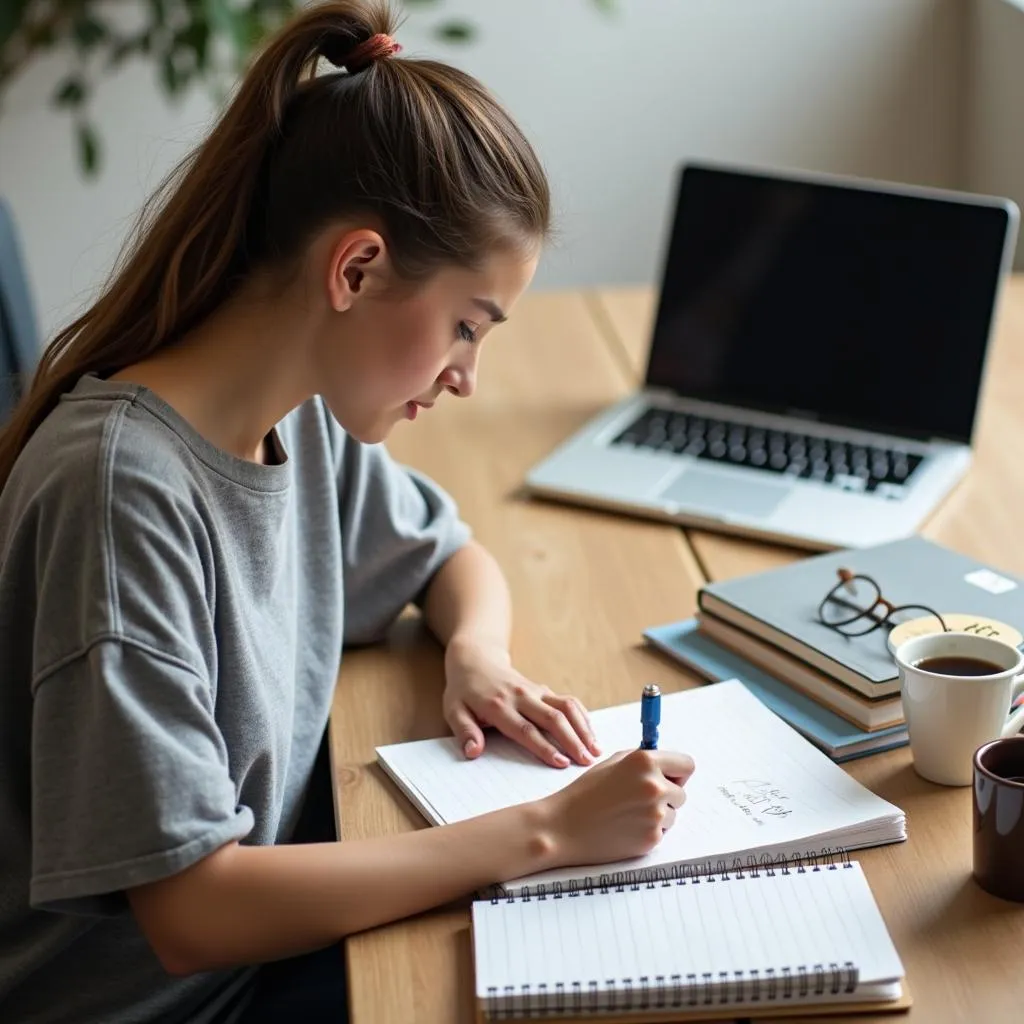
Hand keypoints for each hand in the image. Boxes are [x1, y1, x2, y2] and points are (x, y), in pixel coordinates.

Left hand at [442, 637, 601, 767]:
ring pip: (566, 707)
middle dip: (573, 740)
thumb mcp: (454, 710)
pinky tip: (591, 733)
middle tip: (588, 762)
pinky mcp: (544, 689)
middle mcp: (521, 697)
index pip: (525, 730)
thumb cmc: (463, 690)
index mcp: (498, 706)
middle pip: (553, 718)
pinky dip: (582, 717)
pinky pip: (568, 701)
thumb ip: (464, 731)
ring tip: (596, 750)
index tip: (561, 763)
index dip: (545, 747)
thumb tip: (473, 752)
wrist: (475, 659)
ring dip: (583, 728)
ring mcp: (535, 691)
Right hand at [540, 749, 695, 867]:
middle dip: (666, 795)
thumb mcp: (613, 763)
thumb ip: (642, 760)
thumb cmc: (585, 793)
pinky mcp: (652, 838)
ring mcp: (656, 814)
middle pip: (681, 792)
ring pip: (673, 813)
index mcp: (645, 761)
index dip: (677, 772)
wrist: (564, 826)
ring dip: (657, 814)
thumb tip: (666, 765)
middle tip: (639, 798)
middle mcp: (655, 786)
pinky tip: (625, 827)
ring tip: (627, 813)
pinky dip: (648, 830)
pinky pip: (662, 832)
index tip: (669, 777)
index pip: (687, 764)